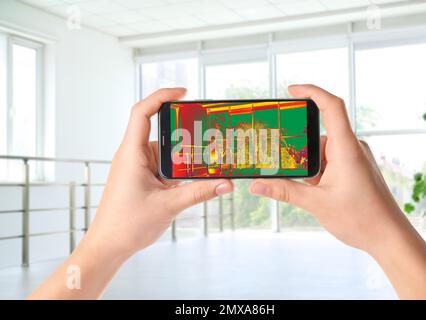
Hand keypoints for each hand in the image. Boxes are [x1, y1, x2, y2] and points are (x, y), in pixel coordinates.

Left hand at [88, 88, 232, 256]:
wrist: (109, 245)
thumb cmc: (126, 224)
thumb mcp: (169, 205)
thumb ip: (199, 192)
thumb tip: (226, 183)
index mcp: (131, 154)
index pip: (142, 112)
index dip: (161, 96)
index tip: (183, 92)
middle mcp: (133, 156)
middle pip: (159, 131)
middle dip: (183, 130)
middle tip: (206, 131)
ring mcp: (137, 167)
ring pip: (164, 151)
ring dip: (182, 154)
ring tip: (205, 158)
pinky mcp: (142, 179)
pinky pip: (163, 165)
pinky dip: (178, 168)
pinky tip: (193, 176)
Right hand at [249, 84, 425, 298]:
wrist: (389, 236)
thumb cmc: (361, 218)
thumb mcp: (316, 204)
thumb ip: (284, 191)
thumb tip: (257, 185)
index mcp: (346, 149)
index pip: (331, 106)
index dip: (311, 92)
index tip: (290, 90)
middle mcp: (352, 148)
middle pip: (318, 133)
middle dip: (299, 149)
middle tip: (282, 160)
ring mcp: (355, 157)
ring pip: (323, 150)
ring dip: (309, 165)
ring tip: (303, 184)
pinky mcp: (355, 167)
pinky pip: (331, 159)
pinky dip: (318, 169)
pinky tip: (313, 188)